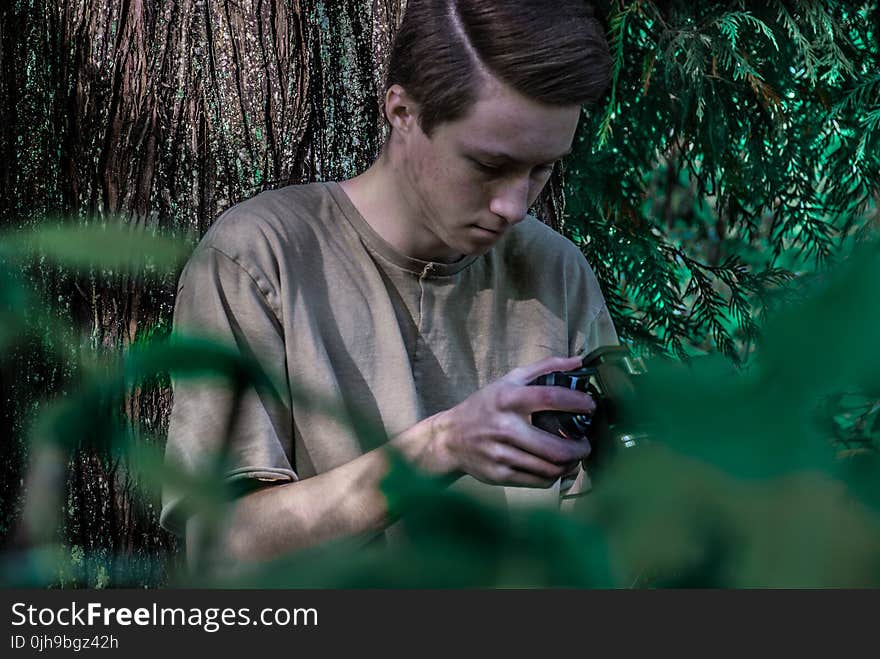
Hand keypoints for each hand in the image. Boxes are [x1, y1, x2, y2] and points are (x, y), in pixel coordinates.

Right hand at [427, 356, 595, 487]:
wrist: (450, 438)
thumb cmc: (484, 407)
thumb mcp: (508, 381)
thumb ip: (543, 368)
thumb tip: (577, 361)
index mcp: (508, 399)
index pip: (550, 398)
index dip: (577, 403)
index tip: (591, 407)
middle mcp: (504, 427)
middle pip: (555, 447)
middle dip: (580, 449)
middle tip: (587, 445)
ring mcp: (501, 454)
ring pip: (549, 468)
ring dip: (569, 465)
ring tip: (574, 457)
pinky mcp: (499, 475)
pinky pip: (538, 481)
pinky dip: (553, 477)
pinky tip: (556, 468)